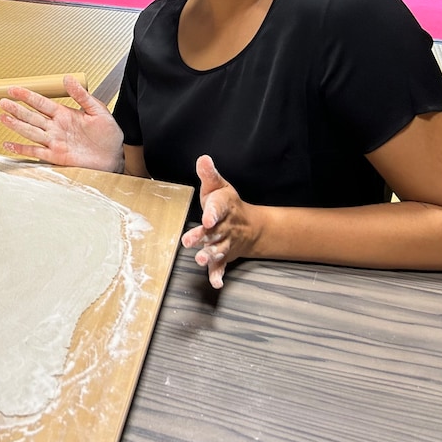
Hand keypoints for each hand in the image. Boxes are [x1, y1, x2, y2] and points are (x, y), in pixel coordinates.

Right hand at [0, 74, 123, 170]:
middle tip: (1, 102)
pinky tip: (9, 144)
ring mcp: (54, 141)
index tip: (13, 89)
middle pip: (31, 116)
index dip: (26, 96)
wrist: (114, 156)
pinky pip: (35, 152)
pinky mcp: (56, 156)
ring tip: (2, 118)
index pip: (41, 102)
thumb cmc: (109, 135)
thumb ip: (82, 95)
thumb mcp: (98, 110)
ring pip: (30, 132)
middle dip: (16, 109)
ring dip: (16, 125)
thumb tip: (69, 79)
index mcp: (65, 114)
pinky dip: (21, 149)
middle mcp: (56, 127)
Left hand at [180, 155, 259, 288]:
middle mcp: (225, 227)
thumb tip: (202, 158)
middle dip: (203, 237)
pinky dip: (219, 275)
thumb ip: (209, 175)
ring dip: (209, 255)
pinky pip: (222, 266)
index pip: (218, 209)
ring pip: (218, 250)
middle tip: (191, 241)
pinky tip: (216, 283)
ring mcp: (226, 242)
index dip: (212, 214)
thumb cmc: (227, 204)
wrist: (250, 225)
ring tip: (200, 260)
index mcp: (223, 208)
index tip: (206, 218)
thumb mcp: (219, 187)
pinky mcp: (225, 255)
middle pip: (214, 232)